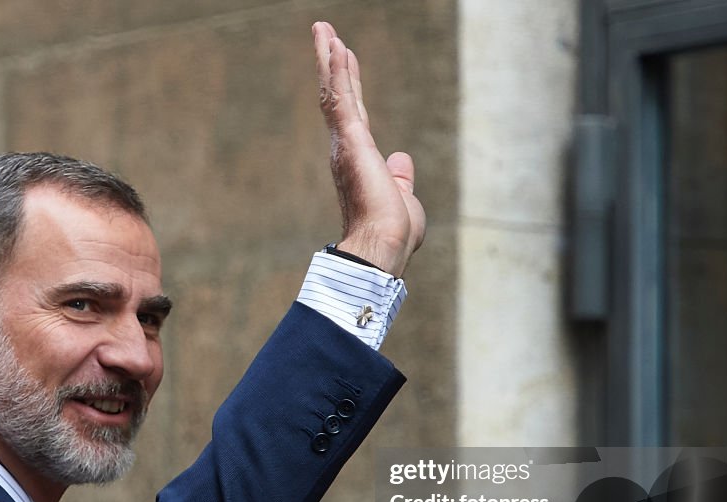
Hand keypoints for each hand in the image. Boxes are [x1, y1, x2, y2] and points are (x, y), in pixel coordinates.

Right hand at [312, 21, 425, 277]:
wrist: (382, 247)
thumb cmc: (392, 233)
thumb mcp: (402, 196)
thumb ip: (400, 176)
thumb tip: (401, 160)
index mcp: (359, 160)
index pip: (353, 113)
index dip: (347, 84)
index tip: (343, 58)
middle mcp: (346, 149)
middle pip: (338, 96)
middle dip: (332, 63)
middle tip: (324, 33)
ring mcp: (346, 144)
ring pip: (334, 92)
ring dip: (329, 59)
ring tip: (324, 30)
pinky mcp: (351, 141)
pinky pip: (340, 98)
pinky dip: (336, 71)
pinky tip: (335, 47)